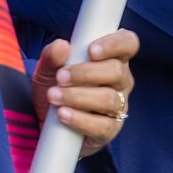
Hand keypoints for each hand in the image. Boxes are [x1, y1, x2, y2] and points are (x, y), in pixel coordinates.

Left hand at [31, 28, 138, 157]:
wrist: (44, 119)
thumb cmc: (55, 85)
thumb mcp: (48, 67)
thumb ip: (52, 54)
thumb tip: (61, 46)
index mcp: (112, 56)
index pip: (127, 43)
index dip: (114, 44)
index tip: (91, 50)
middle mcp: (121, 80)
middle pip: (117, 71)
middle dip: (85, 73)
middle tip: (60, 77)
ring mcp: (119, 105)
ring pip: (109, 99)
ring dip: (78, 96)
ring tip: (54, 96)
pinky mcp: (110, 129)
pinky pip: (102, 126)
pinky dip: (80, 119)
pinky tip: (63, 114)